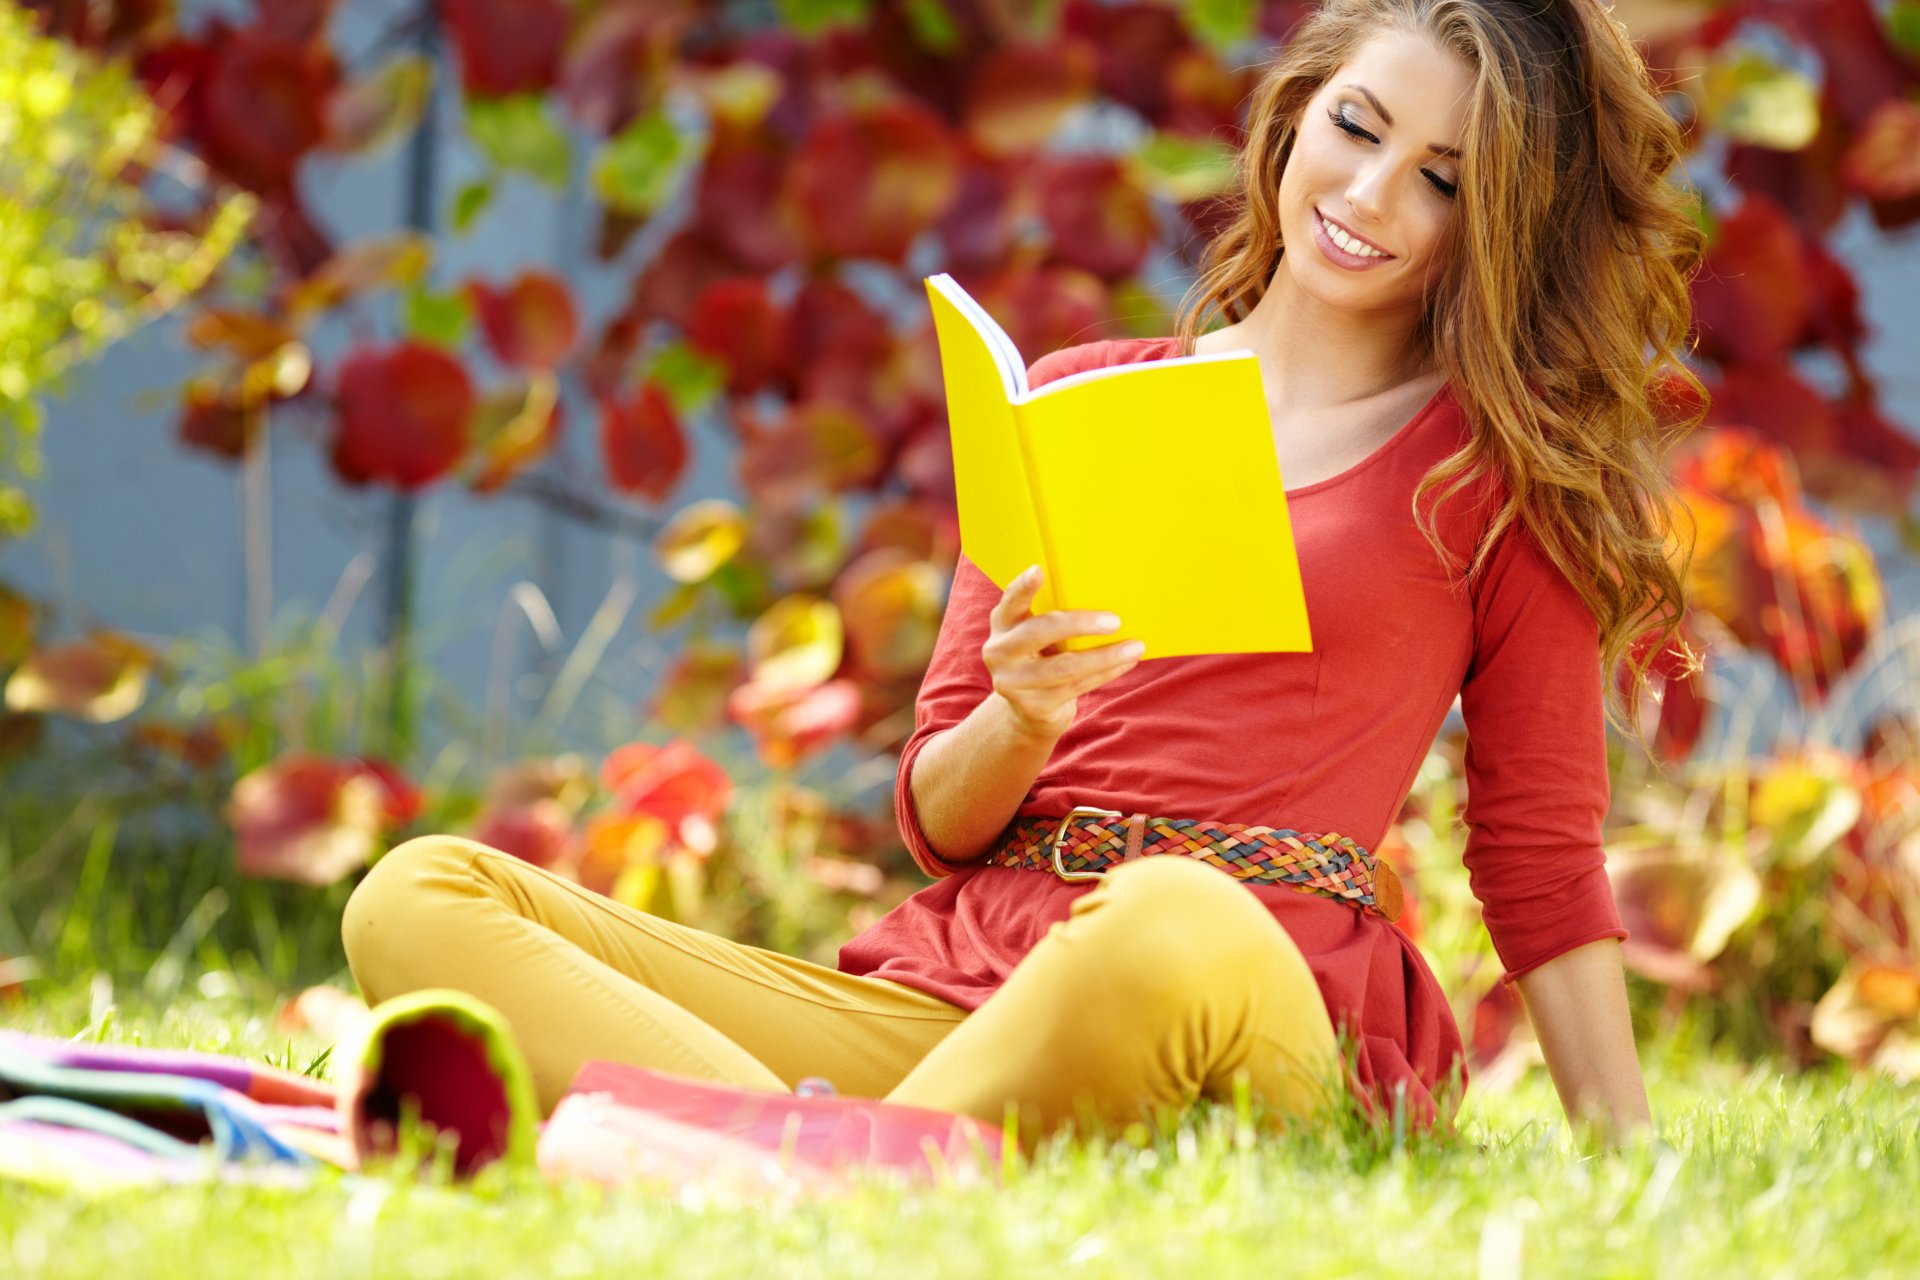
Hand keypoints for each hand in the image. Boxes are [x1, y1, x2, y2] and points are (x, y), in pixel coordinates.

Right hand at [981, 566, 1143, 741]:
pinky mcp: (1034, 706)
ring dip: (1105, 656)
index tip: (1038, 570)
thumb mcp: (1037, 636)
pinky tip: (1126, 663)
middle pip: (1039, 632)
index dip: (1023, 587)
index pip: (1010, 602)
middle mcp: (1000, 652)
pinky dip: (1106, 673)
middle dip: (1079, 624)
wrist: (1030, 710)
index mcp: (1002, 624)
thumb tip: (1106, 598)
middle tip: (1114, 620)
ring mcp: (1013, 683)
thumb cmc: (1043, 658)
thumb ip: (1054, 618)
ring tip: (1135, 646)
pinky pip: (1077, 687)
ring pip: (1064, 666)